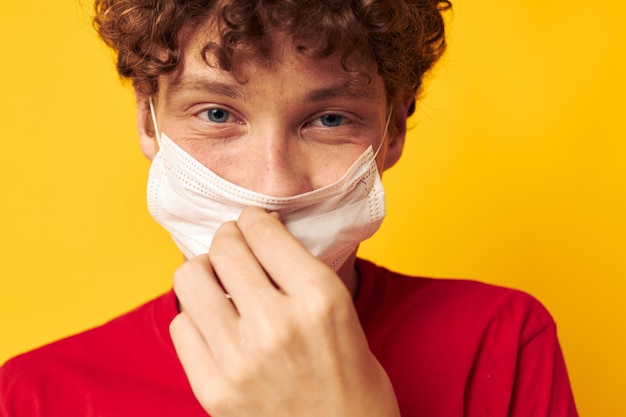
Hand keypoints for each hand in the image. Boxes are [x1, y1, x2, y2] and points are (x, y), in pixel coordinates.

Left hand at [170, 206, 399, 416]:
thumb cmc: (353, 383)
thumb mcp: (343, 315)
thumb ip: (301, 275)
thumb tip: (260, 238)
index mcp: (319, 298)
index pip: (263, 230)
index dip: (253, 219)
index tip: (252, 222)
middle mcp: (277, 324)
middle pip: (224, 247)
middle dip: (228, 238)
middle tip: (234, 246)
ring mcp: (240, 359)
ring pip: (190, 278)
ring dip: (204, 272)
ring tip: (219, 282)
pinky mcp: (213, 389)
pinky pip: (181, 325)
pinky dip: (195, 316)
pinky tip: (215, 323)